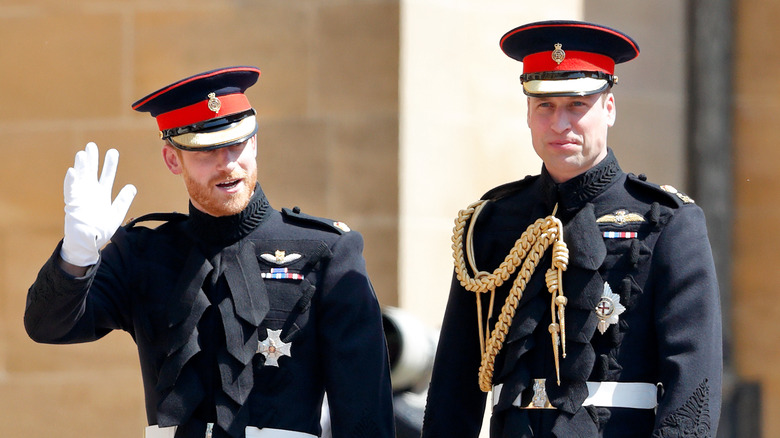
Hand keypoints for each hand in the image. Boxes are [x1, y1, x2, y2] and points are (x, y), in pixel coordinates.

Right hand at [61, 142, 136, 266]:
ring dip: (81, 166)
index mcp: (102, 194)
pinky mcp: (72, 204)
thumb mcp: (116, 214)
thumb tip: (132, 186)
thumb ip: (123, 201)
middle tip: (92, 145)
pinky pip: (71, 191)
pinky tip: (72, 171)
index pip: (106, 176)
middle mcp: (91, 192)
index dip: (109, 164)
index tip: (113, 151)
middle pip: (91, 172)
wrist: (88, 243)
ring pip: (80, 178)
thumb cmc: (100, 229)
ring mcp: (81, 197)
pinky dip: (71, 181)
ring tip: (83, 153)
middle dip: (92, 159)